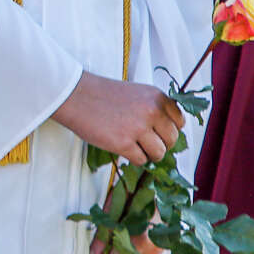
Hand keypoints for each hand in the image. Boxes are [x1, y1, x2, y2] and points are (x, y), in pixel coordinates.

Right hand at [52, 72, 183, 165]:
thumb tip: (169, 136)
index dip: (167, 129)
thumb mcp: (135, 93)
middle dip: (159, 143)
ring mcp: (138, 128)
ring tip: (131, 144)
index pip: (179, 122)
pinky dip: (132, 157)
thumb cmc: (102, 94)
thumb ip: (153, 109)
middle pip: (171, 140)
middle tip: (141, 139)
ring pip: (159, 153)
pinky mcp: (124, 143)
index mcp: (156, 96)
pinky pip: (141, 160)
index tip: (155, 130)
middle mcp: (151, 111)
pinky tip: (120, 145)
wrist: (74, 95)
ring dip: (147, 153)